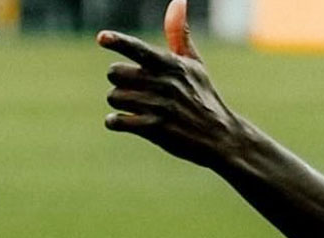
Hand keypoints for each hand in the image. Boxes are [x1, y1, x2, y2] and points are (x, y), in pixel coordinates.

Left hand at [98, 0, 242, 168]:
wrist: (221, 138)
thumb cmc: (204, 98)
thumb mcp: (195, 65)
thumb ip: (179, 34)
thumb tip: (178, 0)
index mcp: (172, 65)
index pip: (139, 49)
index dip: (119, 42)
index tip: (102, 38)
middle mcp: (165, 84)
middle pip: (114, 72)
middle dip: (120, 82)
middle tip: (137, 90)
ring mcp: (160, 107)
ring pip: (114, 96)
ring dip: (121, 104)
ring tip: (139, 109)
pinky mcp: (156, 129)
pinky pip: (117, 120)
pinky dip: (117, 122)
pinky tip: (128, 122)